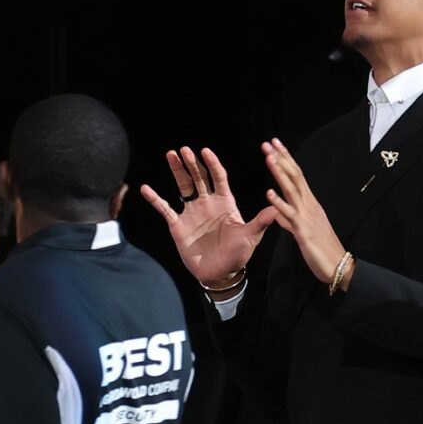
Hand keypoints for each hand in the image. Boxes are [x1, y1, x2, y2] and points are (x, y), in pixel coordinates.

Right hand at [141, 146, 276, 286]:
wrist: (219, 274)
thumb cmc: (238, 255)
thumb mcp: (250, 237)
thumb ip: (260, 222)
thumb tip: (276, 208)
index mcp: (225, 203)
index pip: (218, 177)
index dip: (212, 164)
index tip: (206, 151)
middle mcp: (207, 203)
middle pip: (199, 177)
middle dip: (192, 163)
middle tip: (184, 149)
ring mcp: (191, 212)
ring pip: (183, 186)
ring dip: (177, 171)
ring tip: (171, 155)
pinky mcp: (178, 225)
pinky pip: (165, 209)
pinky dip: (155, 199)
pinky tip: (146, 188)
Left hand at [261, 139, 348, 286]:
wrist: (338, 266)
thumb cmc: (322, 249)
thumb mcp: (303, 231)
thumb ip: (290, 221)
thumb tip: (279, 214)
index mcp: (310, 204)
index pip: (297, 176)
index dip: (287, 159)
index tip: (276, 145)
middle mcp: (310, 205)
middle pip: (295, 176)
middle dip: (282, 159)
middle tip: (269, 143)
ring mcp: (307, 216)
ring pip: (292, 189)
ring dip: (280, 172)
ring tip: (269, 157)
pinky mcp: (303, 230)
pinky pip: (289, 214)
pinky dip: (279, 202)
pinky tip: (269, 192)